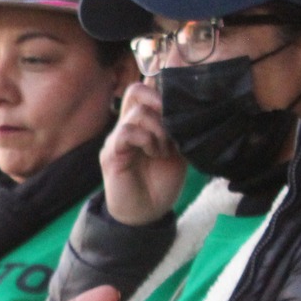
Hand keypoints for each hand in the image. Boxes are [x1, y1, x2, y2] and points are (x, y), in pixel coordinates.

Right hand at [101, 82, 186, 225]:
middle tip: (172, 125)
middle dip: (160, 102)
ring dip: (158, 128)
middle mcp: (127, 125)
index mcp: (142, 122)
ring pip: (137, 112)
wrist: (146, 213)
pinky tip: (154, 153)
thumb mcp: (179, 149)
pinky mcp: (112, 154)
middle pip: (137, 90)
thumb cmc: (161, 182)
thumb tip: (189, 105)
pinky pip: (127, 132)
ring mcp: (117, 139)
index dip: (162, 87)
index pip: (145, 88)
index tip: (181, 105)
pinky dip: (146, 139)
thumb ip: (178, 127)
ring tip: (165, 149)